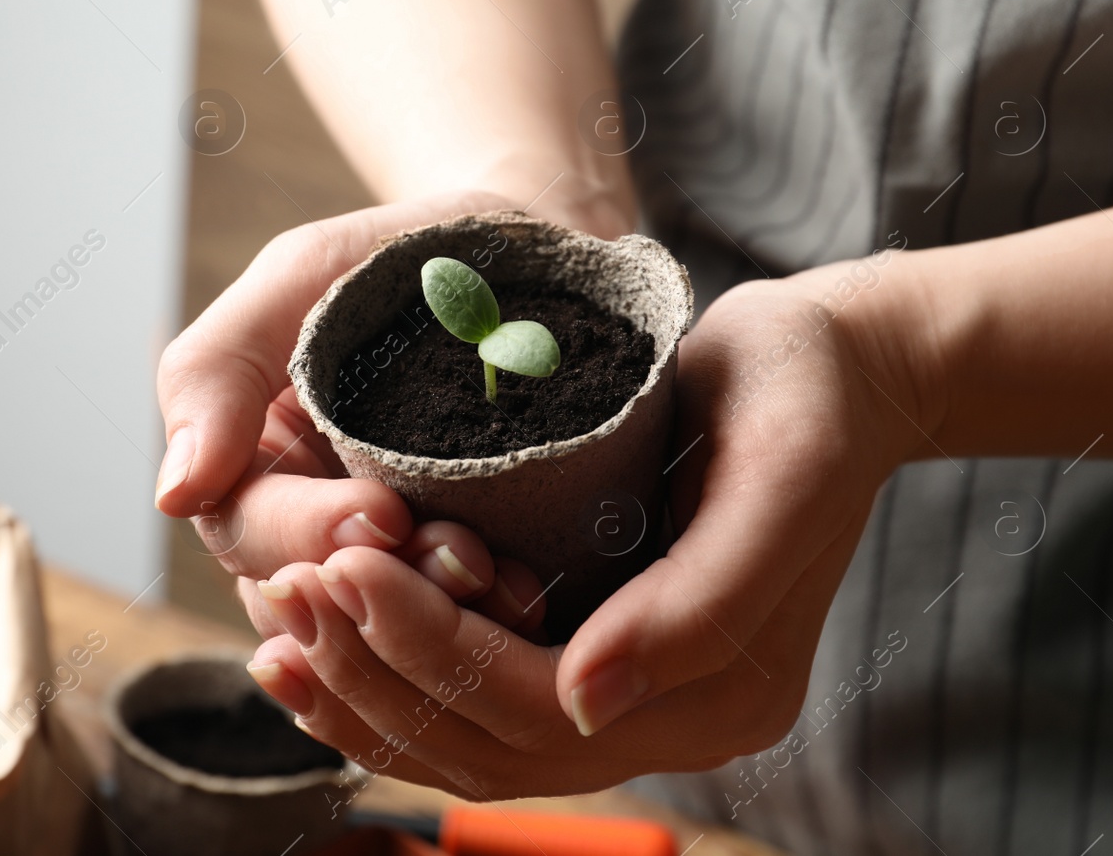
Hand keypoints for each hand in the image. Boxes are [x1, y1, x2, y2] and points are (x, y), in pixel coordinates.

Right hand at [154, 190, 573, 629]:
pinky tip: (533, 600)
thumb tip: (174, 495)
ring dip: (437, 623)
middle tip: (464, 559)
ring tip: (507, 584)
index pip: (246, 529)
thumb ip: (220, 365)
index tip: (385, 515)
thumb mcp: (303, 274)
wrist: (533, 251)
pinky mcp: (462, 577)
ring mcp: (384, 561)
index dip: (307, 535)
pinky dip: (487, 627)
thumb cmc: (403, 253)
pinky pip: (452, 632)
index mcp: (253, 462)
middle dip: (383, 589)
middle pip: (311, 601)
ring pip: (376, 632)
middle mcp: (308, 524)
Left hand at [242, 259, 932, 796]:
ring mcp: (630, 688)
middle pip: (492, 743)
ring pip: (472, 738)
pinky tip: (320, 637)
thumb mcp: (781, 475)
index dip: (433, 652)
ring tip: (273, 626)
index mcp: (722, 692)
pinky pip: (480, 697)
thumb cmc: (810, 397)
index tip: (342, 564)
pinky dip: (394, 676)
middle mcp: (670, 713)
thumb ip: (703, 601)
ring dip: (366, 691)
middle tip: (283, 594)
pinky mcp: (592, 644)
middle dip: (375, 676)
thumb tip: (590, 698)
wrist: (839, 369)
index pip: (544, 713)